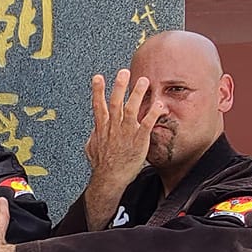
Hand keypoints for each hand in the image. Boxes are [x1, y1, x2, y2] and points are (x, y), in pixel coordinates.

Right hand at [83, 70, 151, 229]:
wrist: (110, 179)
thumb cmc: (102, 166)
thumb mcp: (92, 149)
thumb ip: (94, 136)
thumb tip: (93, 131)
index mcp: (102, 128)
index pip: (98, 105)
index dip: (97, 90)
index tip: (98, 77)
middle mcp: (114, 127)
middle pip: (115, 102)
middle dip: (119, 86)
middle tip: (124, 72)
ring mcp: (126, 132)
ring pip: (132, 108)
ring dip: (137, 94)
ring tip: (143, 81)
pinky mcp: (139, 140)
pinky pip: (147, 124)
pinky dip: (153, 113)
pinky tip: (159, 104)